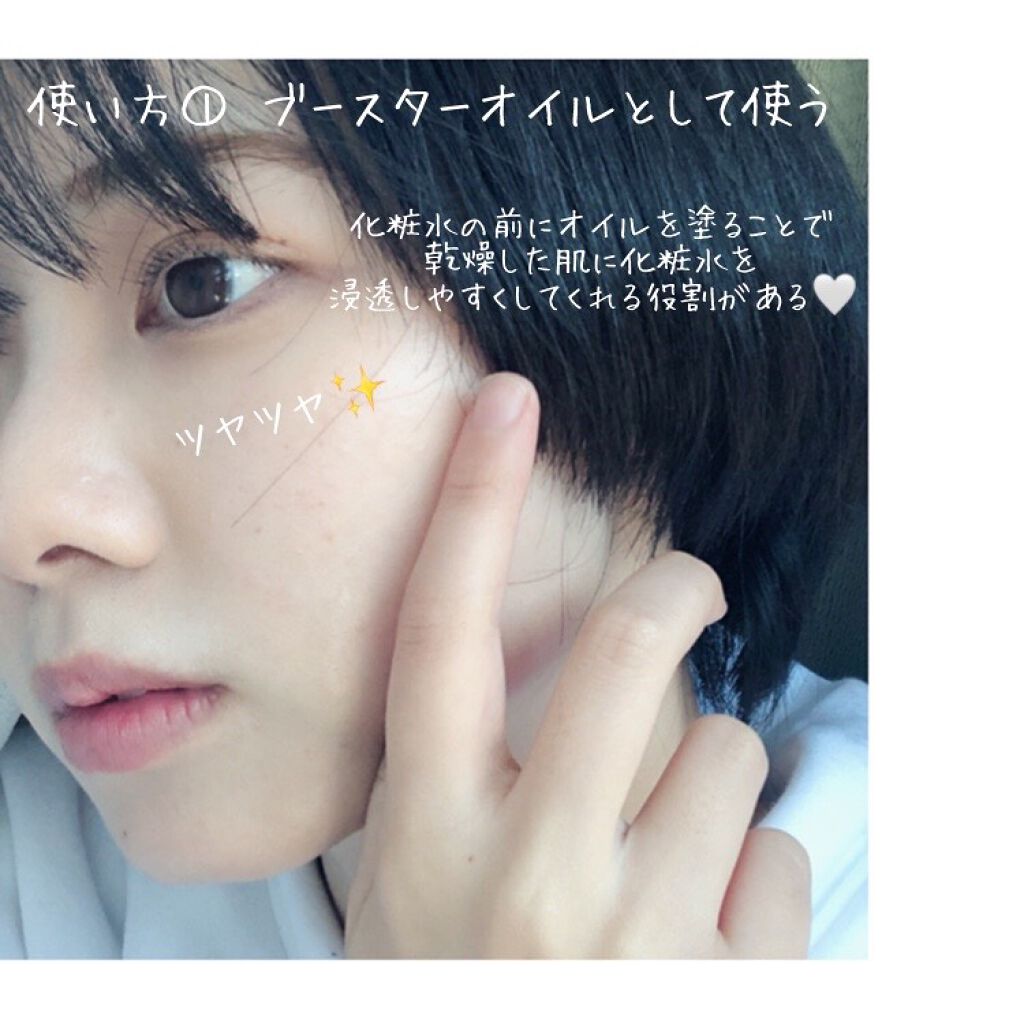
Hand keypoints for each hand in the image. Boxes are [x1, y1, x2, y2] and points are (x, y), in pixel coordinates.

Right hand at [343, 372, 811, 957]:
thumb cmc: (452, 997)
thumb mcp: (412, 894)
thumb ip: (463, 788)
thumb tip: (560, 688)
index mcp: (427, 837)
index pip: (440, 631)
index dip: (471, 504)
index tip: (510, 407)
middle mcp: (524, 875)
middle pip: (632, 646)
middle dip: (673, 589)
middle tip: (683, 585)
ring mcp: (633, 938)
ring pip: (727, 754)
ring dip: (709, 782)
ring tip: (664, 858)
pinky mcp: (727, 992)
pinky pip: (776, 863)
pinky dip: (750, 883)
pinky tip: (701, 939)